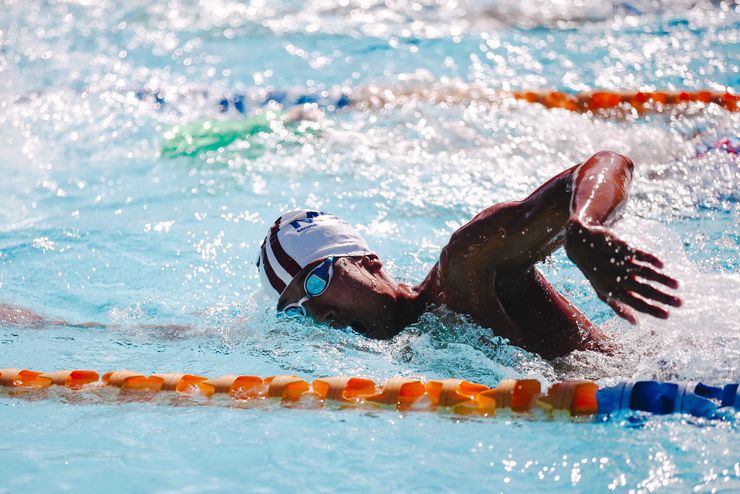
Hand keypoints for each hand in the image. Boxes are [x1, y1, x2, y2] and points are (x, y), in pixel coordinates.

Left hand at [564, 220, 680, 323]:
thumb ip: (619, 308)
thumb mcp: (602, 292)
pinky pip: (635, 253)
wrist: (580, 244)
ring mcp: (616, 262)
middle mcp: (613, 278)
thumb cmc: (595, 273)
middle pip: (641, 289)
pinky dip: (648, 258)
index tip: (668, 316)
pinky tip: (662, 264)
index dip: (651, 310)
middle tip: (681, 303)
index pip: (634, 303)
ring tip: (678, 285)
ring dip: (661, 279)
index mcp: (611, 291)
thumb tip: (637, 324)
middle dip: (662, 297)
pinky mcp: (617, 246)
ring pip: (642, 272)